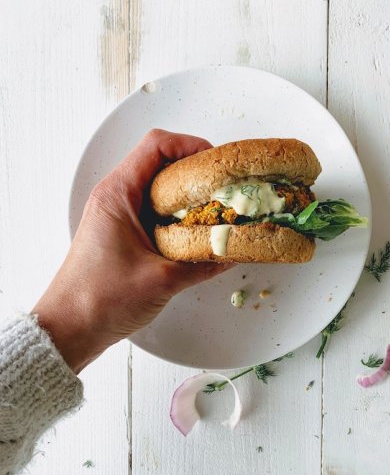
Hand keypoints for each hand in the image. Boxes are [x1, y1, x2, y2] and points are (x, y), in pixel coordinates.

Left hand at [34, 129, 230, 373]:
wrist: (69, 329)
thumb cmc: (101, 300)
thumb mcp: (162, 280)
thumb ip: (204, 264)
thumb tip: (235, 252)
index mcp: (118, 195)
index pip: (157, 145)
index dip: (192, 146)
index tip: (218, 164)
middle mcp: (116, 197)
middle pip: (162, 163)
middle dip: (197, 172)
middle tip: (225, 189)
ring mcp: (119, 215)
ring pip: (161, 188)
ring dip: (189, 195)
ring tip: (217, 210)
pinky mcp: (124, 233)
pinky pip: (157, 211)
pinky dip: (179, 215)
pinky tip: (198, 233)